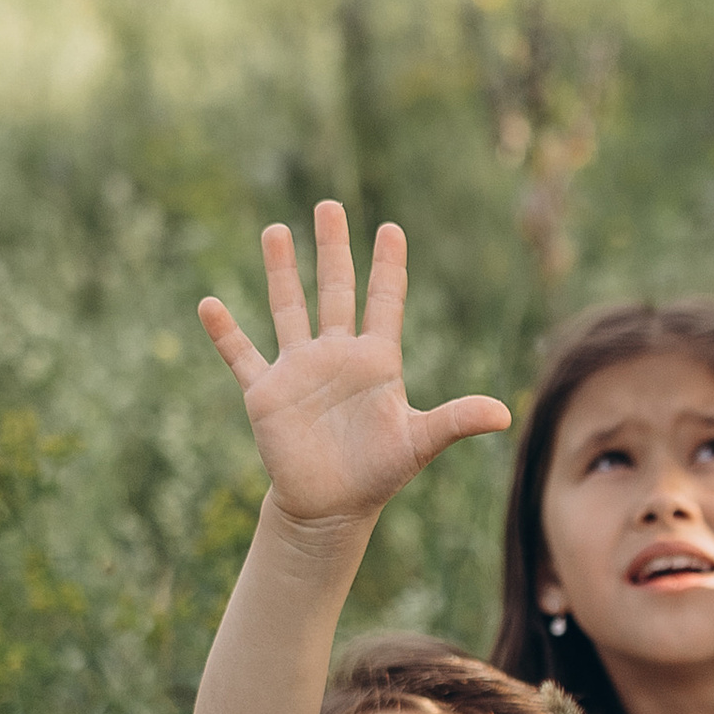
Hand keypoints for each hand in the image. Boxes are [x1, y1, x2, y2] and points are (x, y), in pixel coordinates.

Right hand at [198, 206, 508, 539]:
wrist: (331, 508)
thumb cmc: (378, 474)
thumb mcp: (419, 444)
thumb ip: (456, 420)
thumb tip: (504, 415)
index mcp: (377, 361)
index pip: (384, 302)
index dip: (388, 267)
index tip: (391, 228)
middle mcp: (337, 356)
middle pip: (336, 290)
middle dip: (333, 249)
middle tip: (329, 205)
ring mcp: (299, 370)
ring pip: (289, 308)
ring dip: (282, 271)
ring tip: (276, 230)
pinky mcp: (266, 392)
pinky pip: (242, 355)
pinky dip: (225, 332)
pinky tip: (209, 304)